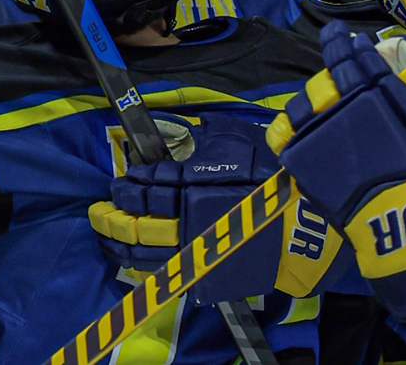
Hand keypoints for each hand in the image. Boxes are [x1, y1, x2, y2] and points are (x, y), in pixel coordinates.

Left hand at [88, 116, 343, 304]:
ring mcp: (196, 250)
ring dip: (119, 244)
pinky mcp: (206, 274)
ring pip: (144, 252)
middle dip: (113, 217)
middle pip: (137, 223)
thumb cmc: (272, 173)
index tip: (118, 185)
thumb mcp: (237, 140)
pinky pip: (166, 274)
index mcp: (193, 184)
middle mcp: (188, 218)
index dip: (129, 186)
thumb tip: (185, 130)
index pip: (148, 186)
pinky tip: (132, 261)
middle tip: (99, 212)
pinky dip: (145, 268)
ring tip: (107, 235)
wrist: (305, 223)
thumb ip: (205, 135)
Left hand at [269, 22, 405, 320]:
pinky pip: (284, 136)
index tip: (340, 36)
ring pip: (300, 103)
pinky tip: (297, 128)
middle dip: (330, 74)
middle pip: (324, 78)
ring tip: (317, 105)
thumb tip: (398, 87)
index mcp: (378, 89)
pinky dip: (290, 130)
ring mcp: (318, 132)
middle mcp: (343, 104)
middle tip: (337, 78)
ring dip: (309, 101)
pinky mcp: (302, 163)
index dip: (343, 44)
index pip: (352, 56)